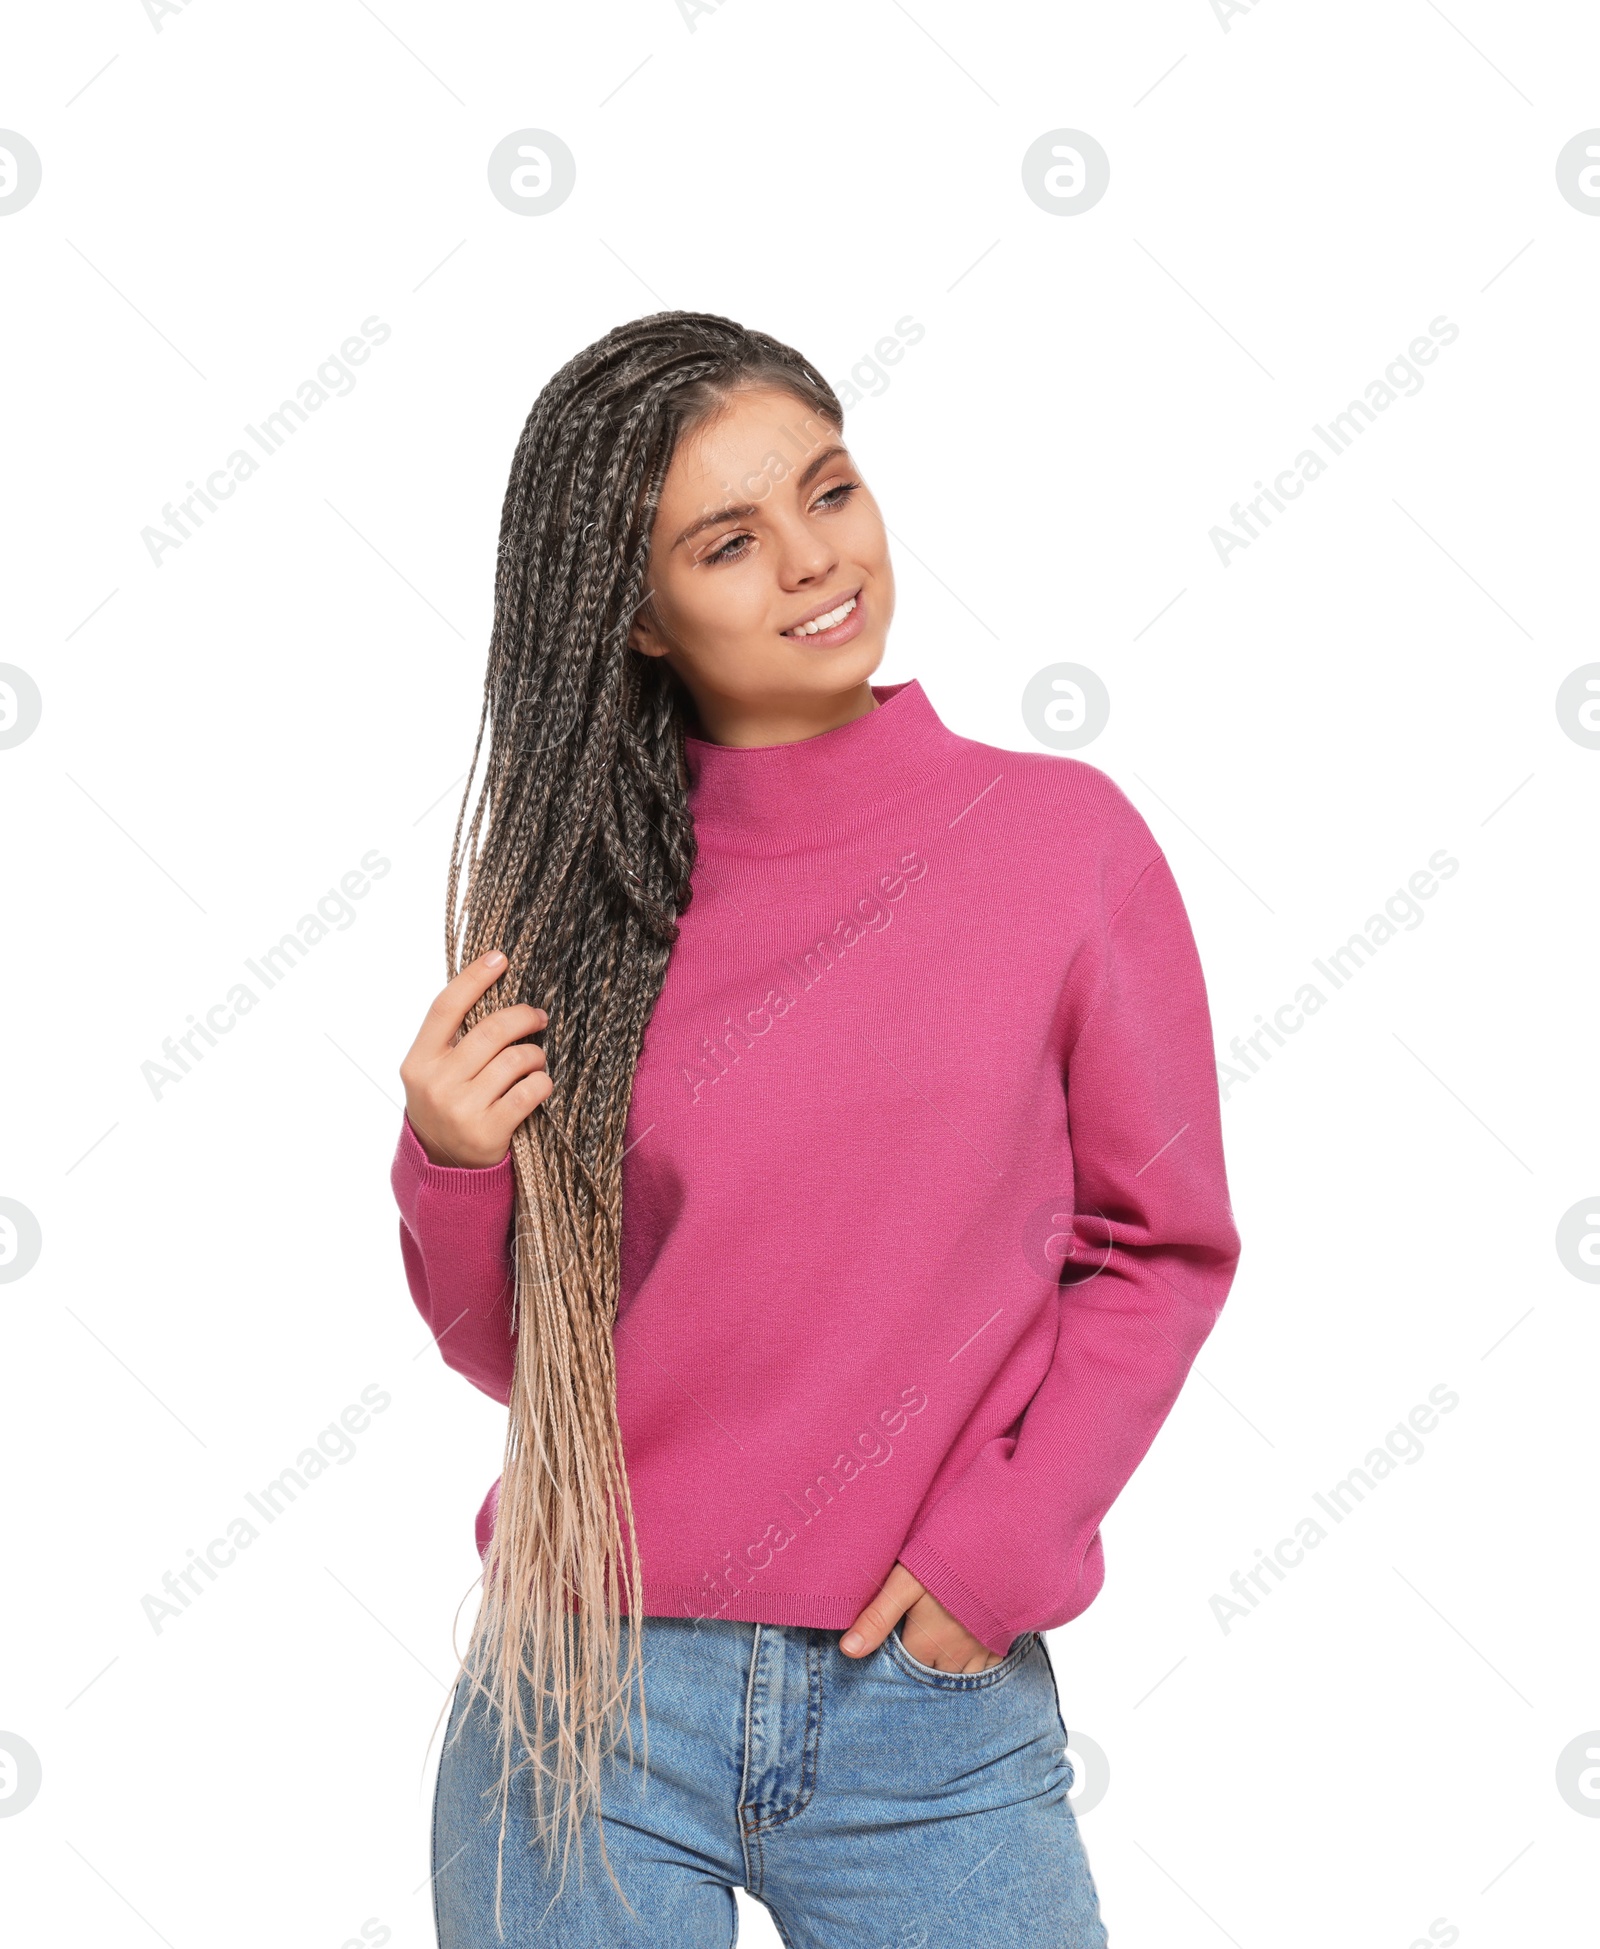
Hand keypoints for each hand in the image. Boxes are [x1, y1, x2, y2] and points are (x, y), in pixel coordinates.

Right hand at [399, 950, 551, 1168]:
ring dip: (535, 1055)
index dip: (474, 978)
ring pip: (515, 1060)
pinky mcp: (488, 1131)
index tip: (500, 957)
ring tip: (535, 1061)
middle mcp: (436, 1083)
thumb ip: (453, 1039)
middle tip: (539, 1017)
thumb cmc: (447, 1107)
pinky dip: (542, 1082)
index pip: (445, 1008)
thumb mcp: (433, 1073)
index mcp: (418, 1062)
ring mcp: (461, 1109)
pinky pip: (530, 1091)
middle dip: (523, 1017)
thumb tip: (491, 986)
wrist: (444, 1167)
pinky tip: (539, 1084)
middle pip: (491, 1031)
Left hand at [839, 1561, 1001, 1672]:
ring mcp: (980, 1651)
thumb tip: (848, 1650)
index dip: (896, 1652)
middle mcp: (953, 1656)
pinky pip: (987, 1668)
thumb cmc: (950, 1559)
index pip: (902, 1666)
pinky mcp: (1001, 1641)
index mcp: (926, 1644)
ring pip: (959, 1676)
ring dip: (948, 1667)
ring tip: (939, 1647)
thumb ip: (878, 1617)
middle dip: (922, 1663)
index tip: (896, 1637)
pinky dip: (976, 1664)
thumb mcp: (907, 1582)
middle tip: (917, 1638)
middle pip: (930, 1674)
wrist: (1001, 1547)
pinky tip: (968, 1646)